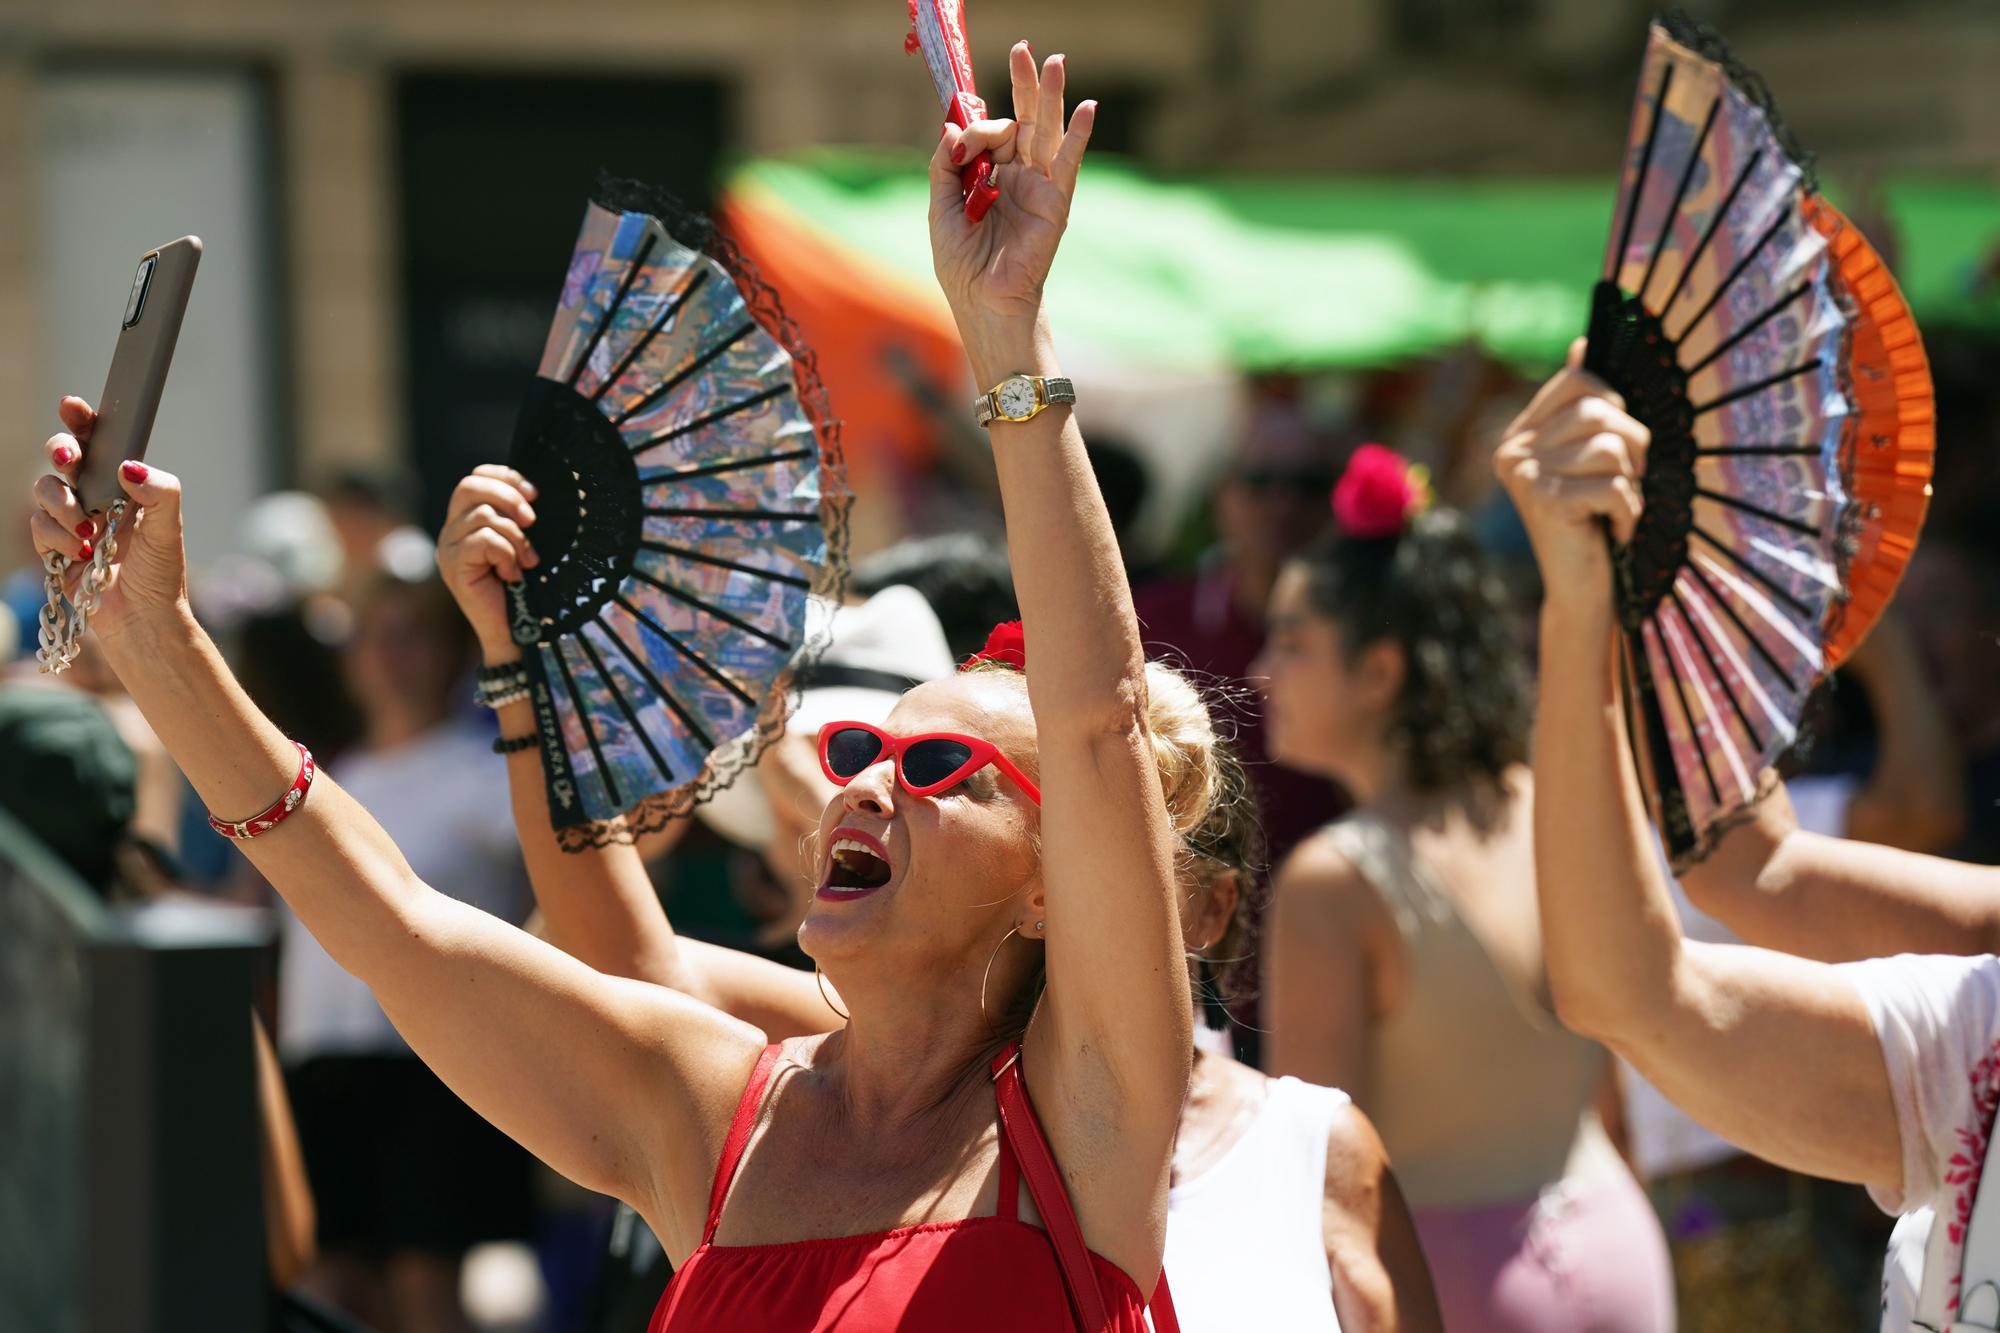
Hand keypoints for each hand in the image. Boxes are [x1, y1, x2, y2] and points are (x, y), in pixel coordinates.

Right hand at [30, 396, 189, 639]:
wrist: (141, 619)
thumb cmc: (161, 574)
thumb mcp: (168, 529)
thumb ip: (159, 492)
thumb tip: (129, 466)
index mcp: (124, 486)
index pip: (100, 444)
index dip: (82, 421)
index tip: (72, 406)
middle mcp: (95, 497)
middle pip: (62, 458)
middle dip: (60, 452)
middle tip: (69, 463)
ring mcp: (72, 520)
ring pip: (45, 490)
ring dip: (62, 507)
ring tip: (88, 533)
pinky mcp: (54, 545)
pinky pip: (38, 525)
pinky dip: (56, 537)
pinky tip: (80, 554)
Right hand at [436, 466, 540, 661]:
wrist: (518, 632)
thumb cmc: (528, 587)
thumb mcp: (525, 543)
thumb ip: (520, 518)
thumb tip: (533, 492)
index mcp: (468, 520)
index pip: (475, 477)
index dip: (505, 477)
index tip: (535, 494)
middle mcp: (452, 530)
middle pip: (470, 486)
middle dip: (508, 497)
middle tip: (533, 521)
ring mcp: (448, 548)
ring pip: (484, 516)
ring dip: (516, 538)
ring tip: (528, 562)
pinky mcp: (451, 566)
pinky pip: (483, 541)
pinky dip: (507, 555)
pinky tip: (513, 575)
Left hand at [928, 42, 1094, 349]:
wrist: (983, 303)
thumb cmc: (962, 265)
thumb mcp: (941, 207)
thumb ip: (946, 166)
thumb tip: (953, 128)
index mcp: (990, 176)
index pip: (987, 133)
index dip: (975, 126)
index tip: (961, 143)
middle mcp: (1017, 176)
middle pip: (1022, 120)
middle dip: (1022, 85)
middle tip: (1022, 49)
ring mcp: (1039, 187)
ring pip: (1045, 132)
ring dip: (1050, 97)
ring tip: (1055, 62)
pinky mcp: (1055, 203)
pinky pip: (1068, 163)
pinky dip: (1078, 136)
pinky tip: (1087, 108)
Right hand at [1493, 338, 1649, 613]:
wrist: (1583, 590)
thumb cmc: (1597, 520)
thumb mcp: (1592, 458)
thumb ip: (1586, 407)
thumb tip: (1583, 343)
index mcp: (1521, 433)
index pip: (1581, 380)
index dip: (1617, 405)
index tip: (1617, 448)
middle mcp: (1511, 450)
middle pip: (1601, 411)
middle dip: (1633, 447)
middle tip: (1626, 484)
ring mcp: (1523, 475)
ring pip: (1612, 447)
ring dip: (1632, 483)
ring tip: (1617, 509)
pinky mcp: (1542, 502)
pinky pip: (1614, 484)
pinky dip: (1629, 511)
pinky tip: (1615, 530)